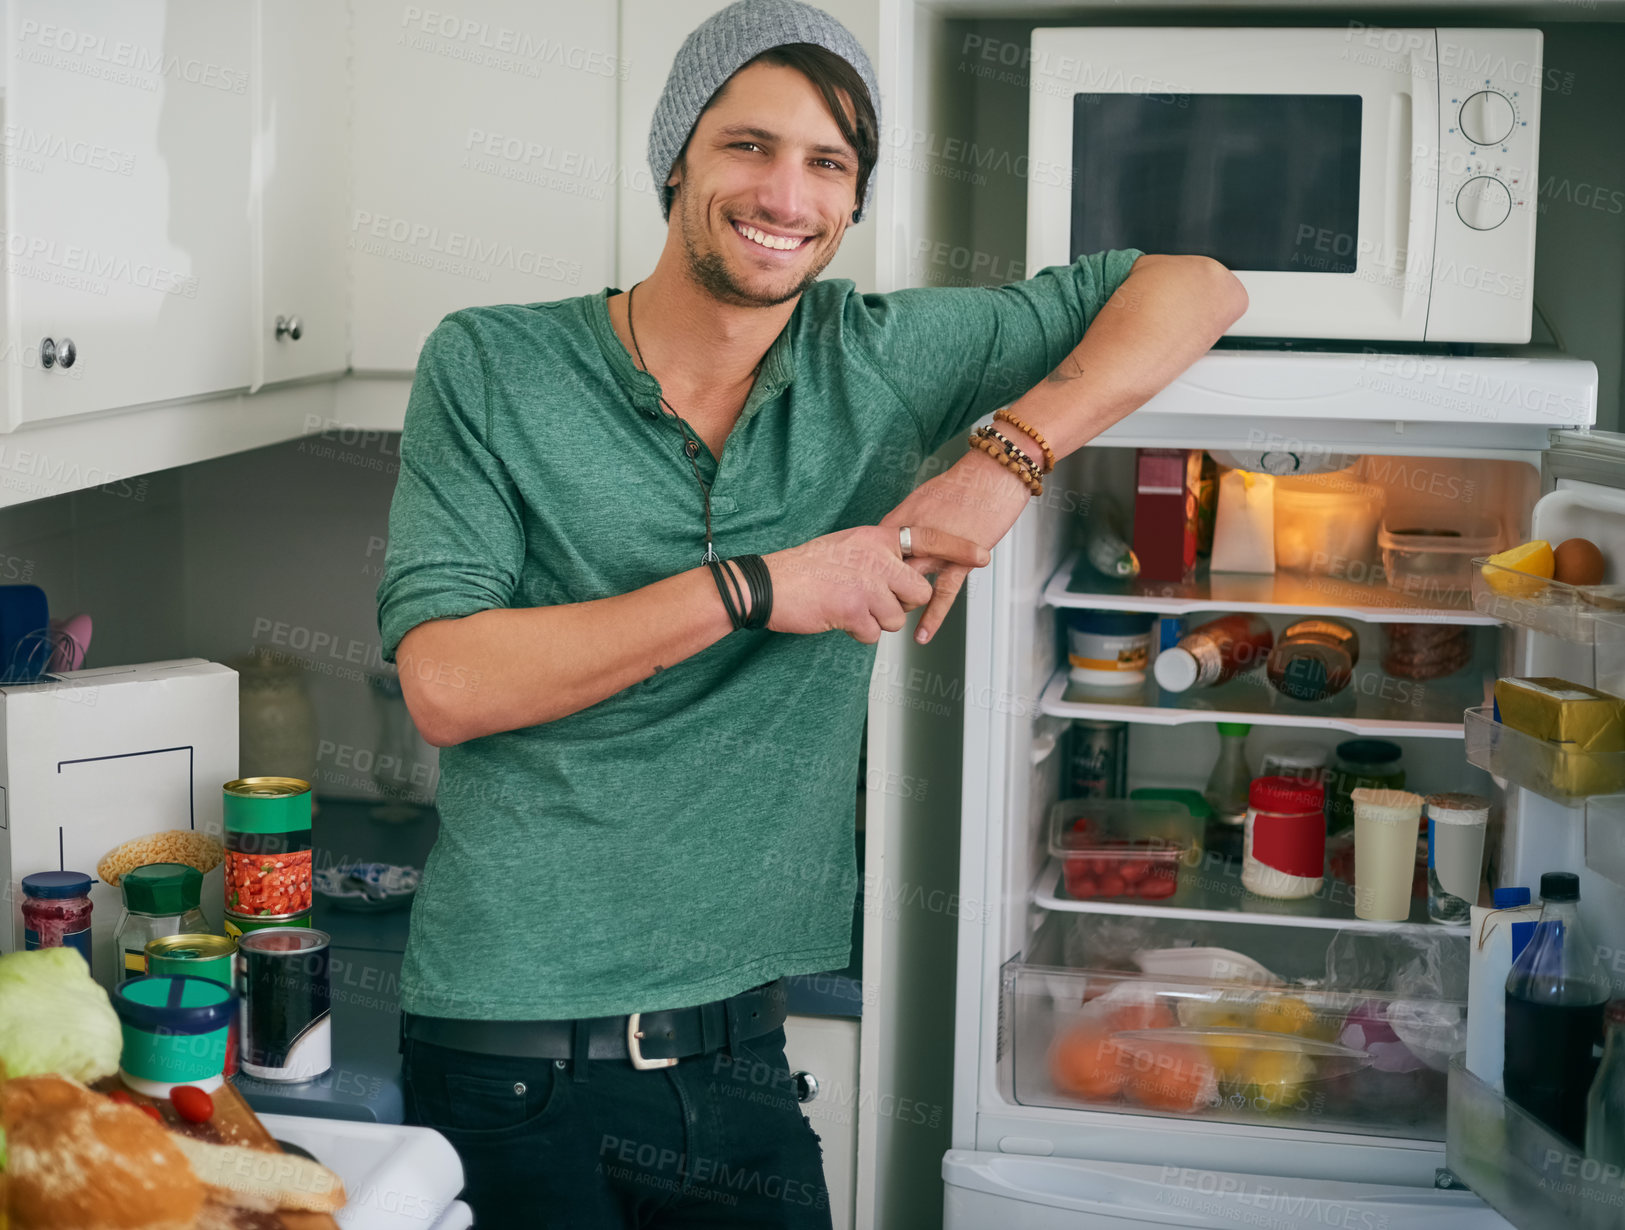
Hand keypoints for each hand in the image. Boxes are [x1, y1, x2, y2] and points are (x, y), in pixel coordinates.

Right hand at [763, 525, 989, 644]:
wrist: (770, 585)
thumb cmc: (806, 569)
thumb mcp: (848, 547)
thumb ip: (879, 555)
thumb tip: (910, 571)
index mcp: (875, 538)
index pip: (927, 537)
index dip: (958, 548)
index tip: (983, 556)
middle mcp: (876, 557)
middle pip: (919, 592)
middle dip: (901, 604)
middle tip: (872, 600)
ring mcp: (866, 583)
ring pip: (896, 618)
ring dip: (875, 621)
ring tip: (847, 606)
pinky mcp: (853, 609)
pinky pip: (873, 634)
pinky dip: (856, 632)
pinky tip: (836, 616)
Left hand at [880, 449, 1032, 642]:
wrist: (995, 474)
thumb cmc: (965, 482)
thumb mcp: (926, 496)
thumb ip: (908, 520)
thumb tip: (896, 535)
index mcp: (903, 518)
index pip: (874, 551)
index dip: (866, 570)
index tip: (858, 583)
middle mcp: (914, 534)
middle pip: (885, 571)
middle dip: (875, 590)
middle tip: (867, 606)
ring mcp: (935, 548)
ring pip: (908, 583)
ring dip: (899, 602)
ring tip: (889, 619)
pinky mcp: (959, 559)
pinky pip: (942, 593)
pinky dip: (931, 617)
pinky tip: (921, 636)